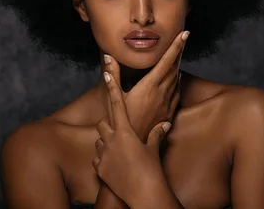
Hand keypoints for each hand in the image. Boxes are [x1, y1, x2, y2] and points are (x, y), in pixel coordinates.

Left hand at [93, 71, 171, 205]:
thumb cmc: (151, 169)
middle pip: (102, 123)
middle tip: (119, 130)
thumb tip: (165, 124)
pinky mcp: (99, 168)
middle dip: (109, 125)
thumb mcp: (153, 148)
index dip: (112, 85)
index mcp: (124, 131)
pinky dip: (105, 158)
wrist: (142, 194)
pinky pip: (98, 158)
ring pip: (99, 140)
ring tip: (119, 150)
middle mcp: (110, 140)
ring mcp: (103, 155)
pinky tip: (115, 164)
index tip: (106, 69)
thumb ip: (157, 134)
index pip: (116, 102)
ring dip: (107, 142)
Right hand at [102, 31, 188, 140]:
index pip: (166, 60)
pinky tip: (177, 79)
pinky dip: (178, 82)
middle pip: (174, 67)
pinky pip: (177, 92)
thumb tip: (109, 57)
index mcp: (150, 85)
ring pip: (177, 79)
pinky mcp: (169, 112)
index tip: (185, 34)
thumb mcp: (115, 98)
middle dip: (178, 52)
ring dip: (178, 66)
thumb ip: (113, 76)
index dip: (176, 46)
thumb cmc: (122, 122)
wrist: (135, 146)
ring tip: (178, 56)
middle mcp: (162, 92)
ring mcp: (167, 103)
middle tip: (182, 40)